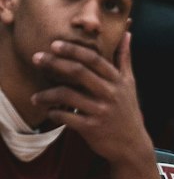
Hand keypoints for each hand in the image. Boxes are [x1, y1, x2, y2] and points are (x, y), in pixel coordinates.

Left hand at [30, 32, 152, 164]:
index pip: (94, 59)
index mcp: (117, 81)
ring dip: (48, 94)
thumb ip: (124, 58)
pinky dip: (55, 114)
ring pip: (68, 95)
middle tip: (37, 58)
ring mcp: (101, 111)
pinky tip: (49, 112)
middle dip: (55, 63)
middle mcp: (110, 94)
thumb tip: (127, 34)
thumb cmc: (127, 111)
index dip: (74, 50)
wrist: (132, 144)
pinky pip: (67, 118)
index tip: (55, 44)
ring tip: (36, 97)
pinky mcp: (92, 128)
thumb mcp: (129, 84)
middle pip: (79, 72)